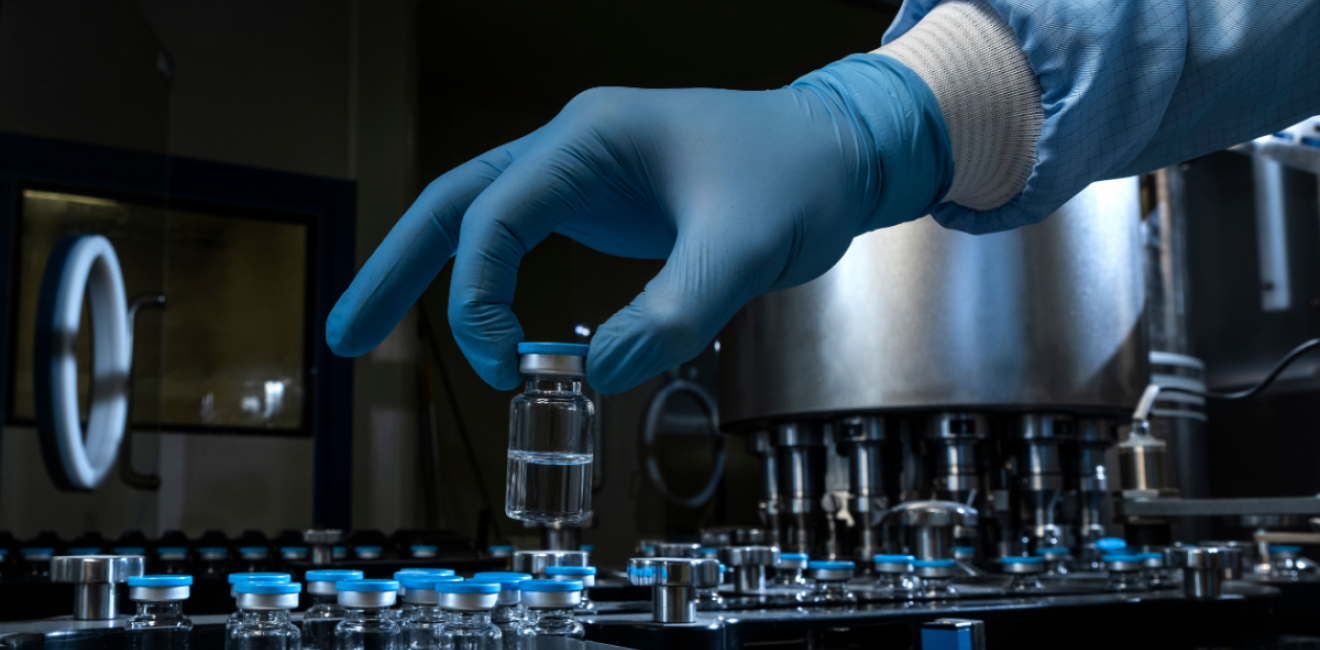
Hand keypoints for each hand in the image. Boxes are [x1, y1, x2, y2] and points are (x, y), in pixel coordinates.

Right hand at [326, 54, 950, 393]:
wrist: (840, 153)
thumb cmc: (797, 178)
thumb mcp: (743, 251)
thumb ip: (669, 316)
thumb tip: (596, 378)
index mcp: (589, 140)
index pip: (491, 217)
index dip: (475, 298)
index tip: (502, 368)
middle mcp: (573, 149)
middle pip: (454, 204)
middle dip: (395, 269)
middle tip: (343, 334)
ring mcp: (585, 174)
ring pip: (481, 219)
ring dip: (430, 274)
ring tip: (375, 329)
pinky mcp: (605, 203)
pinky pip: (526, 240)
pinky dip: (492, 282)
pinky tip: (485, 324)